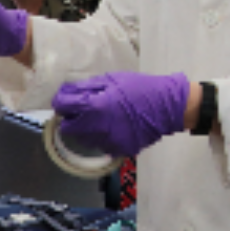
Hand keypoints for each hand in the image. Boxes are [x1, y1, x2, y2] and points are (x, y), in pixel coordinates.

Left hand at [52, 72, 188, 156]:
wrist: (168, 106)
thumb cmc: (140, 88)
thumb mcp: (112, 80)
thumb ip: (85, 88)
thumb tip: (64, 94)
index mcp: (93, 106)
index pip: (61, 107)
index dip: (62, 102)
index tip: (67, 101)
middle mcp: (96, 128)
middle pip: (68, 129)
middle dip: (73, 119)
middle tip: (86, 111)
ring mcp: (107, 142)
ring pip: (84, 139)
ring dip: (87, 130)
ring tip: (103, 119)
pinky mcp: (117, 150)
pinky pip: (101, 145)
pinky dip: (104, 138)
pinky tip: (116, 128)